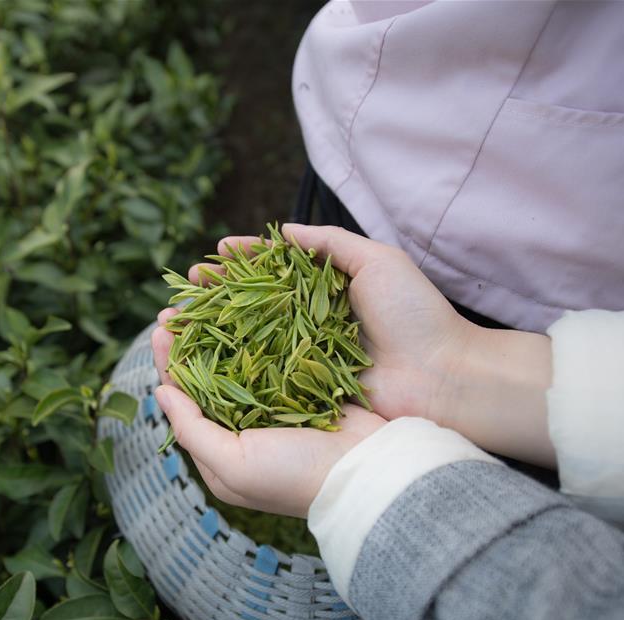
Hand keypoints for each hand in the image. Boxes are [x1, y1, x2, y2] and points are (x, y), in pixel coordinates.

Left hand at [152, 308, 386, 517]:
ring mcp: (275, 405)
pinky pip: (273, 355)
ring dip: (219, 331)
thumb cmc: (294, 476)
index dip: (170, 364)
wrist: (366, 472)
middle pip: (207, 376)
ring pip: (238, 361)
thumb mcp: (232, 465)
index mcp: (222, 451)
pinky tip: (246, 307)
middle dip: (189, 342)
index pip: (184, 401)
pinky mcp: (303, 386)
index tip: (161, 329)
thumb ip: (192, 429)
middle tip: (175, 307)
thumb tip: (159, 392)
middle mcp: (245, 427)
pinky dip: (258, 332)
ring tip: (203, 299)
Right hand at [165, 224, 555, 467]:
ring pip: (252, 334)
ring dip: (215, 325)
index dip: (245, 259)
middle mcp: (311, 319)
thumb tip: (282, 230)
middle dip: (219, 291)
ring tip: (181, 316)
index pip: (276, 267)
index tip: (216, 252)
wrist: (442, 377)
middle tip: (188, 283)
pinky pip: (265, 371)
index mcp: (328, 287)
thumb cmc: (415, 315)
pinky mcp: (306, 386)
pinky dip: (233, 362)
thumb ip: (330, 242)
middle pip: (255, 300)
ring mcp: (307, 354)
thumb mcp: (378, 261)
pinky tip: (203, 354)